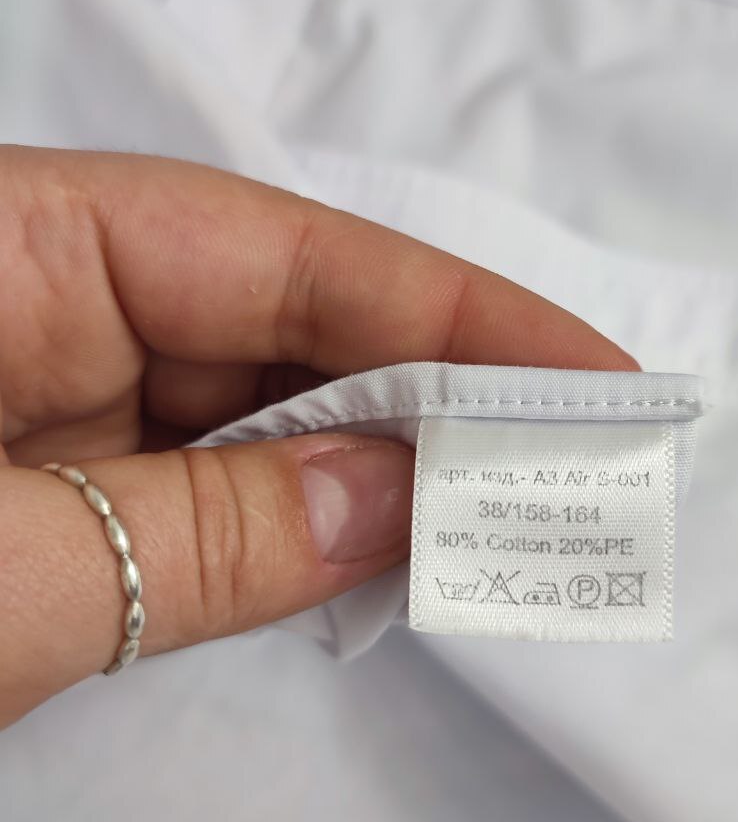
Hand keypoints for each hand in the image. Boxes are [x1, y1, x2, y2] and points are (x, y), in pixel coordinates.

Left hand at [0, 147, 635, 726]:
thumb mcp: (12, 574)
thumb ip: (208, 534)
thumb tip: (403, 500)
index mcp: (19, 246)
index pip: (280, 254)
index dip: (450, 316)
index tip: (595, 379)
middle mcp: (46, 295)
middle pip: (279, 322)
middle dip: (425, 397)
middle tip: (575, 462)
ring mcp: (43, 385)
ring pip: (246, 405)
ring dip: (368, 465)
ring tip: (503, 511)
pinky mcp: (44, 473)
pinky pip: (196, 474)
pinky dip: (288, 513)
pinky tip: (382, 541)